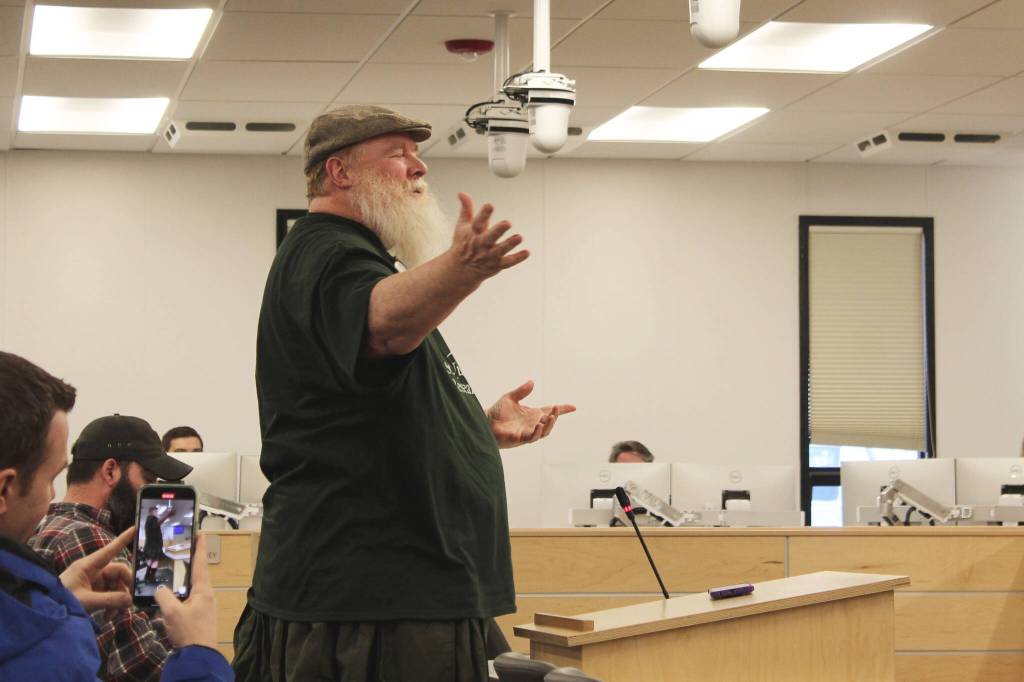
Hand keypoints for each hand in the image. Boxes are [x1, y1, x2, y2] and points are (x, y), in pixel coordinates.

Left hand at [59, 526, 133, 613]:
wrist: (45, 614)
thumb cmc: (61, 602)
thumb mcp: (86, 601)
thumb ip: (109, 600)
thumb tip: (130, 600)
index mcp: (88, 566)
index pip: (110, 550)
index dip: (123, 539)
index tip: (135, 528)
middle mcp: (92, 571)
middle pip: (117, 573)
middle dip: (124, 588)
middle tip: (129, 602)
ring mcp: (92, 582)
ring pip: (115, 586)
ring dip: (118, 600)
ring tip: (114, 615)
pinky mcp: (91, 592)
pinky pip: (109, 595)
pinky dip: (111, 605)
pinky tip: (108, 616)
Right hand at [154, 534, 217, 648]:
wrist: (198, 656)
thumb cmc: (189, 631)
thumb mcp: (172, 612)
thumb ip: (164, 596)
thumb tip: (159, 588)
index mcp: (203, 590)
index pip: (201, 563)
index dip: (199, 547)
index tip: (201, 533)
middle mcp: (206, 595)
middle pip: (197, 574)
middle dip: (189, 563)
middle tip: (180, 550)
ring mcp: (203, 606)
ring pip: (191, 588)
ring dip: (182, 580)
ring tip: (171, 572)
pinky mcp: (198, 617)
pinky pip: (187, 600)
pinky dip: (179, 595)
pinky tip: (169, 598)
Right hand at [448, 193, 528, 281]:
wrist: (460, 270)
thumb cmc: (463, 244)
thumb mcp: (462, 225)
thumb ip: (466, 208)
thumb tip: (462, 193)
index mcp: (473, 233)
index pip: (478, 222)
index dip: (484, 214)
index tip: (489, 205)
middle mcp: (481, 244)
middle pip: (489, 237)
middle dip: (498, 231)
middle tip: (507, 223)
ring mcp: (489, 256)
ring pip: (500, 250)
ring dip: (509, 244)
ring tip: (519, 237)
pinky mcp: (496, 264)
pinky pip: (508, 262)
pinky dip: (517, 258)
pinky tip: (527, 252)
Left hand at [487, 380, 575, 448]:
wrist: (485, 422)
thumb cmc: (497, 412)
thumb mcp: (510, 398)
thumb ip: (521, 391)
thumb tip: (532, 382)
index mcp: (532, 414)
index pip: (550, 411)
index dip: (562, 410)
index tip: (573, 407)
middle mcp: (532, 424)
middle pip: (549, 422)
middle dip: (555, 416)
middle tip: (555, 409)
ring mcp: (527, 432)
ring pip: (543, 432)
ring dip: (548, 425)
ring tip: (550, 417)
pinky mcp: (519, 439)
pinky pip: (531, 438)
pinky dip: (536, 433)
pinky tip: (538, 426)